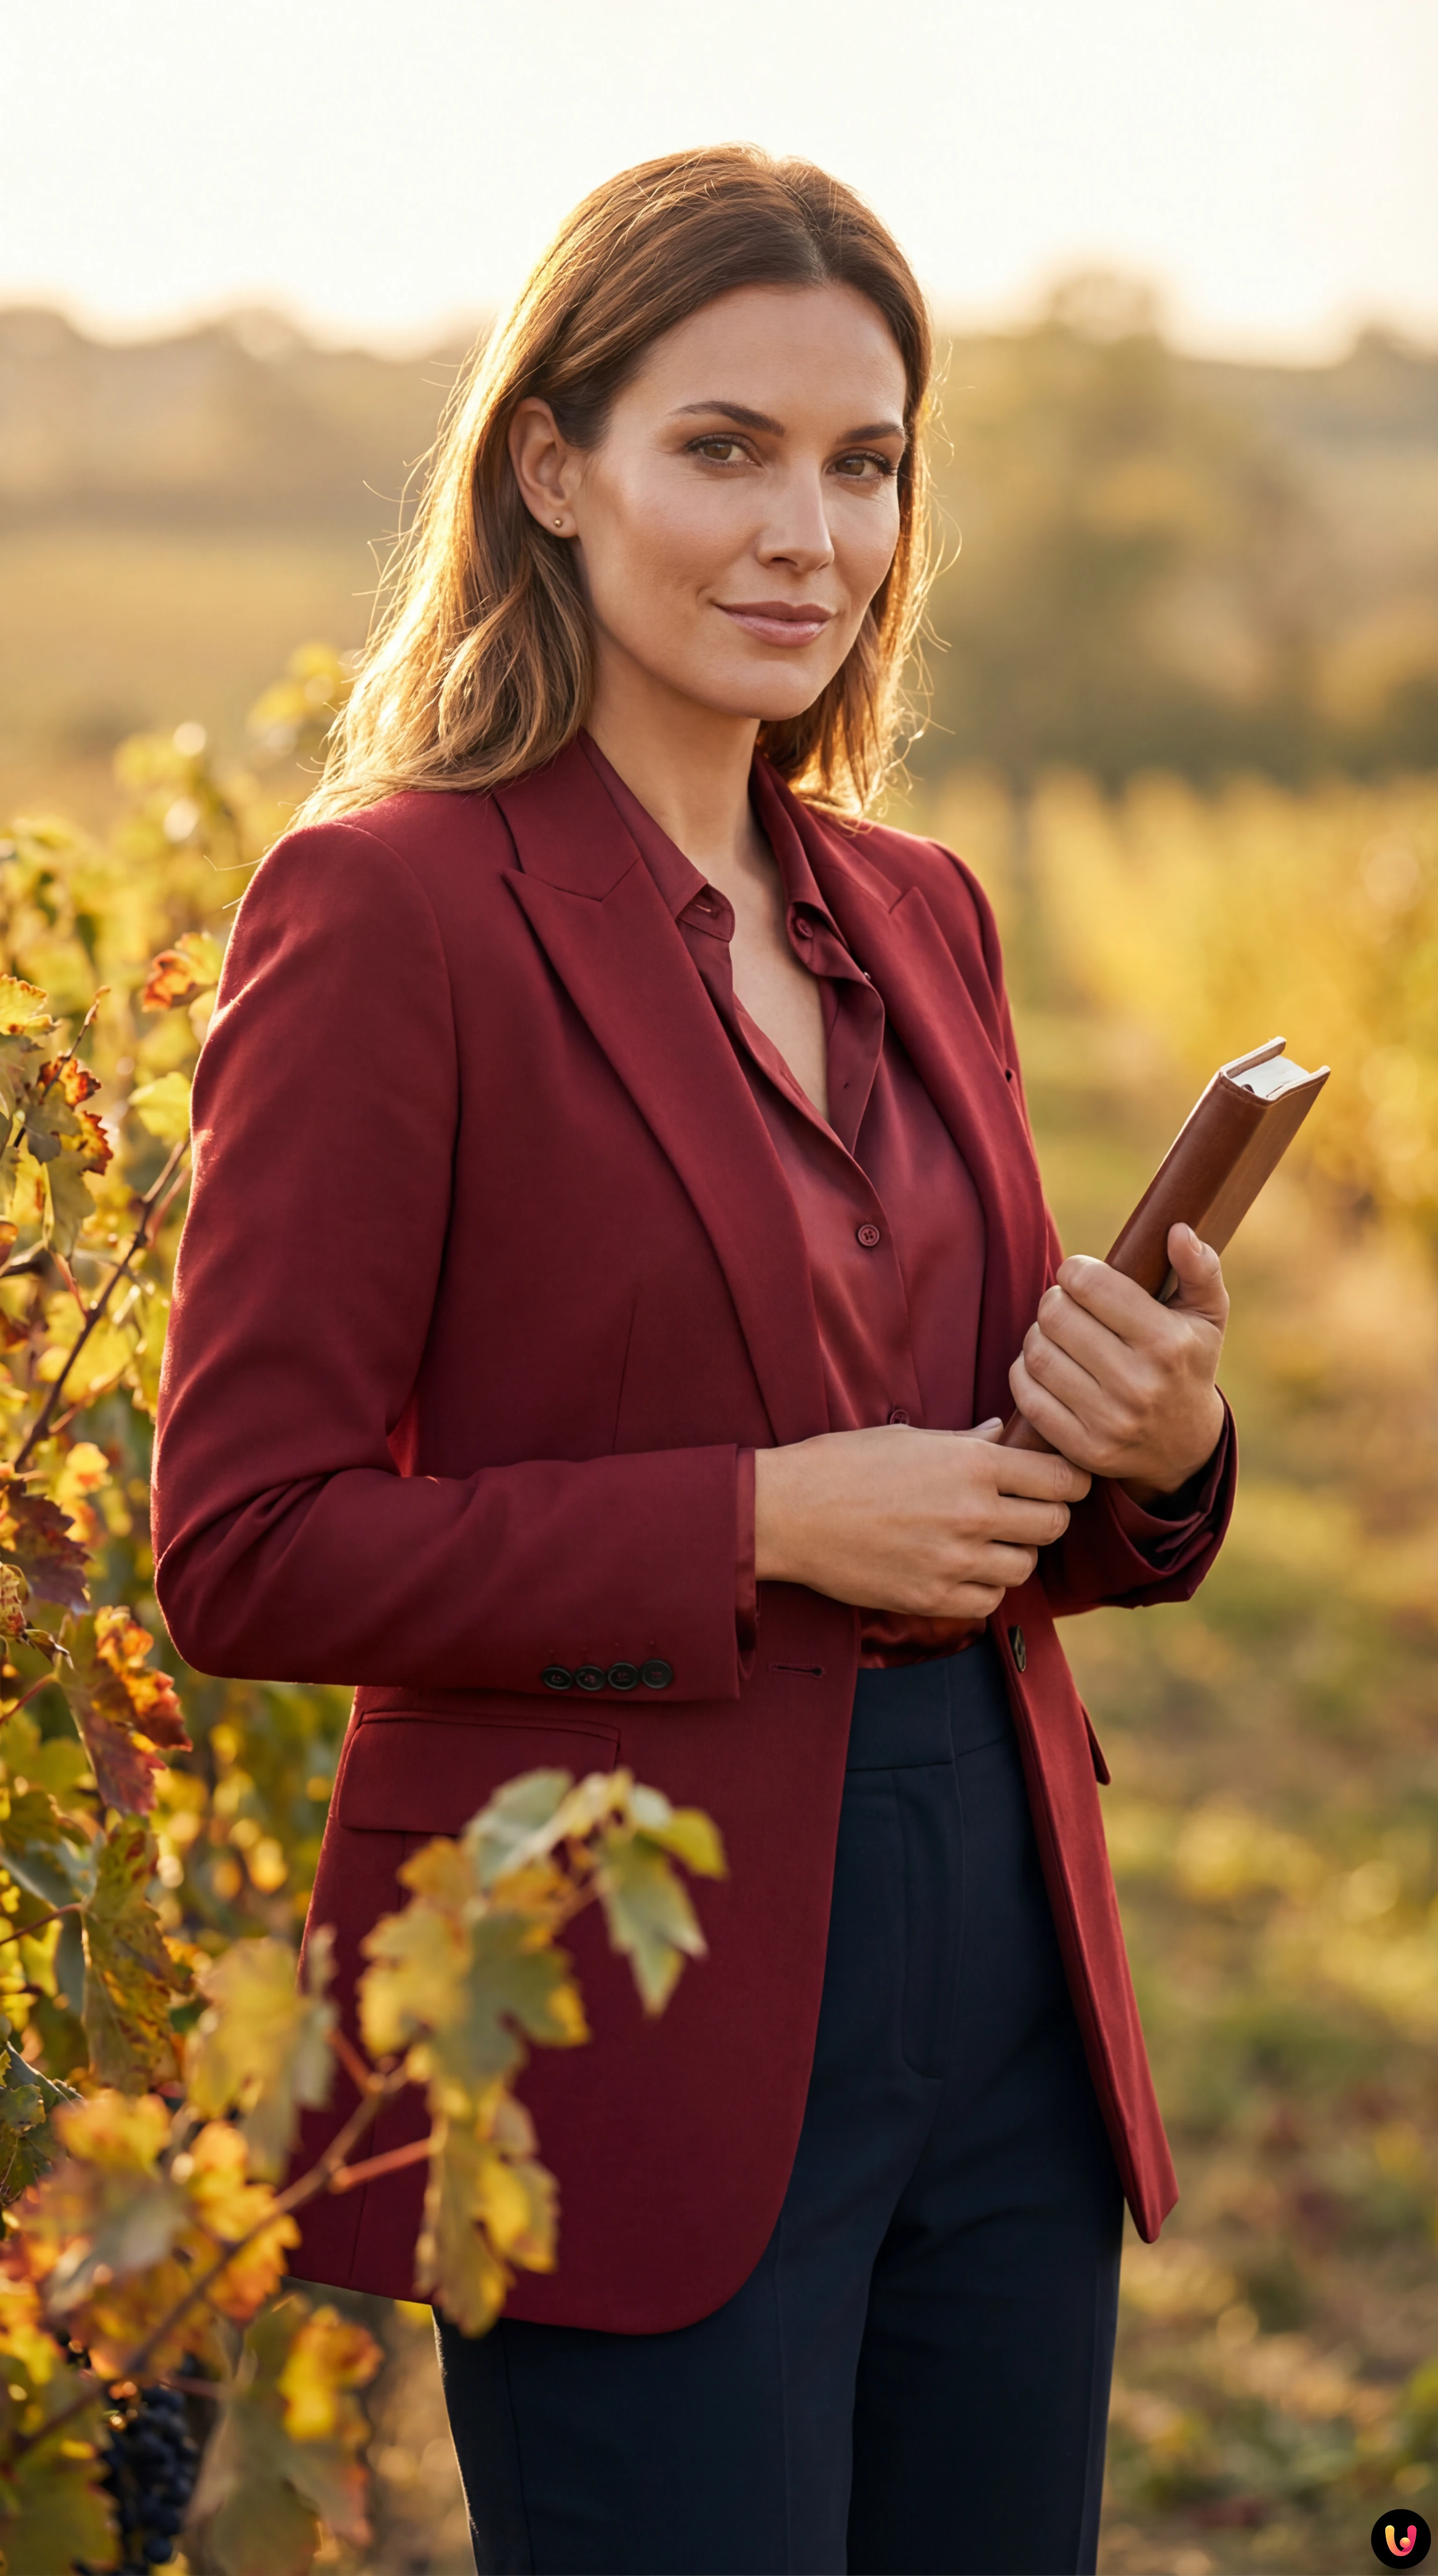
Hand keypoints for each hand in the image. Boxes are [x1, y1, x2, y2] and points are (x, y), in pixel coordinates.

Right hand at [753, 1419, 1090, 1619]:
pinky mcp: (932, 1597)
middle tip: (1026, 1511)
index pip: (1060, 1479)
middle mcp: (972, 1513)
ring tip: (988, 1540)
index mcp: (971, 1464)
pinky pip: (989, 1600)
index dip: (1070, 1480)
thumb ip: (965, 1442)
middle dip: (1047, 1516)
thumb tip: (1001, 1435)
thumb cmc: (843, 1465)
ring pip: (1025, 1566)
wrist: (788, 1514)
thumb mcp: (909, 1439)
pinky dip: (986, 1587)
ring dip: (1015, 1553)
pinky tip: (963, 1568)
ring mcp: (954, 1560)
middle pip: (1052, 1525)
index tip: (1061, 1482)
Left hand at [1008, 1223, 1227, 1503]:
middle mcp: (1139, 1384)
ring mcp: (1109, 1421)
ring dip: (1037, 1335)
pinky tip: (1045, 1364)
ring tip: (1055, 1333)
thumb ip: (1200, 1269)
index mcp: (1167, 1343)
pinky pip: (1028, 1395)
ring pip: (1038, 1354)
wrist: (1184, 1446)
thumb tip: (1178, 1231)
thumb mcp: (1207, 1316)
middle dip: (1055, 1300)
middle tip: (1065, 1304)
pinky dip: (1025, 1372)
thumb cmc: (1188, 1363)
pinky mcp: (1083, 1447)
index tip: (1081, 1276)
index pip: (1091, 1285)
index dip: (1076, 1271)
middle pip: (1056, 1316)